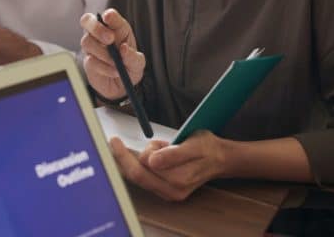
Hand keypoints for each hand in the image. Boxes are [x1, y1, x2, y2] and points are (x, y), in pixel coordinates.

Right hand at [79, 9, 144, 99]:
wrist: (121, 87)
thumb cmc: (129, 67)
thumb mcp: (138, 63)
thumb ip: (133, 56)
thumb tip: (124, 49)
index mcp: (116, 28)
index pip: (109, 16)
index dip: (108, 15)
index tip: (108, 17)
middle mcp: (101, 34)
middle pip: (87, 20)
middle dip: (97, 28)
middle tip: (110, 39)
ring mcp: (92, 46)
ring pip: (86, 41)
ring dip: (103, 53)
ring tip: (116, 63)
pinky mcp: (87, 60)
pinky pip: (90, 60)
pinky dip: (104, 67)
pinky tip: (113, 71)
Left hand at [109, 131, 228, 201]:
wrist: (219, 159)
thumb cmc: (206, 148)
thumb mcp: (193, 144)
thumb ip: (174, 153)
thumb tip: (152, 161)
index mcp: (179, 179)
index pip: (143, 167)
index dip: (127, 154)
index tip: (115, 140)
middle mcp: (172, 191)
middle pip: (137, 176)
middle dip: (124, 158)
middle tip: (114, 142)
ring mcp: (168, 193)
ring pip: (138, 178)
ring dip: (137, 160)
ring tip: (156, 146)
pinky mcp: (165, 191)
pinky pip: (144, 179)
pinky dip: (141, 165)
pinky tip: (152, 156)